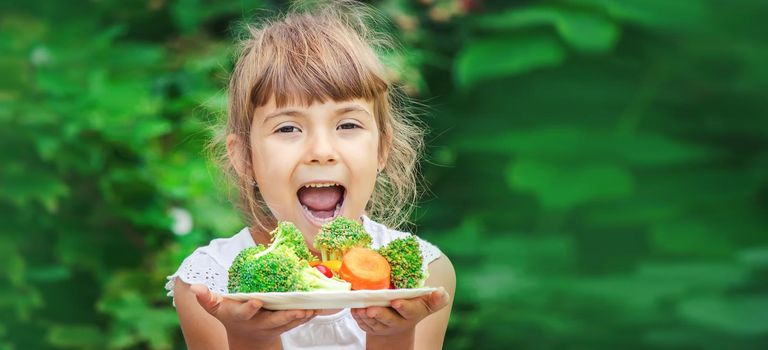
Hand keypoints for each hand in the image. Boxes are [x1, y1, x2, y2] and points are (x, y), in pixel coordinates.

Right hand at [191, 284, 315, 348]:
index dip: (250, 308)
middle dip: (286, 316)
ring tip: (313, 307)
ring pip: (290, 323)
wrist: (246, 336)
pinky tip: (319, 306)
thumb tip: (193, 286)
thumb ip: (207, 298)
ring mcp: (274, 326)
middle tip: (298, 309)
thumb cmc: (231, 315)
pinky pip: (299, 321)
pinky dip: (309, 315)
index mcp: (242, 316)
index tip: (256, 301)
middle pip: (274, 321)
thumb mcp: (217, 308)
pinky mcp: (285, 325)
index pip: (246, 313)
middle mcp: (259, 323)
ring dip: (302, 316)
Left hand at [351, 287, 449, 336]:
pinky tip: (354, 309)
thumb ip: (435, 299)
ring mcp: (384, 326)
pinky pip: (363, 324)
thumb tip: (442, 292)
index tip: (396, 301)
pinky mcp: (371, 327)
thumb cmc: (412, 306)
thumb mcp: (424, 303)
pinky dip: (358, 317)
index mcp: (413, 313)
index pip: (410, 311)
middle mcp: (398, 322)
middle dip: (380, 314)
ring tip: (359, 308)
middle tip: (371, 309)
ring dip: (365, 316)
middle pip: (389, 319)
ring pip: (373, 322)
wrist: (398, 322)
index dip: (404, 307)